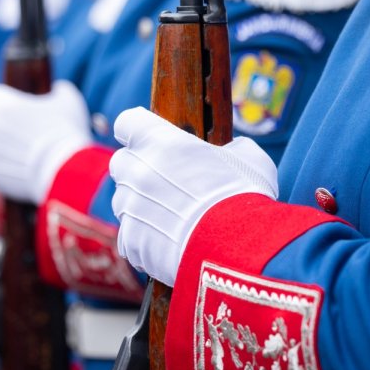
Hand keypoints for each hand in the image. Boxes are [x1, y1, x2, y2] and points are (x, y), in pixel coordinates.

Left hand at [0, 80, 91, 203]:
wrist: (65, 171)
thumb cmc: (66, 132)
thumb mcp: (70, 102)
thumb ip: (59, 90)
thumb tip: (58, 88)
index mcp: (2, 105)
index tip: (9, 110)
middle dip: (1, 129)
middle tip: (24, 137)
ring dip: (2, 152)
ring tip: (27, 157)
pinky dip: (6, 173)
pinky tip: (25, 173)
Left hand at [110, 107, 277, 285]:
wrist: (236, 247)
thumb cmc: (244, 196)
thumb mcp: (248, 158)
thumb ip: (232, 148)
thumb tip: (233, 151)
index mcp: (160, 141)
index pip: (128, 122)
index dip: (138, 129)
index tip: (149, 138)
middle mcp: (137, 170)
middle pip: (121, 161)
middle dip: (138, 168)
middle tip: (165, 181)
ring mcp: (130, 207)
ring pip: (123, 200)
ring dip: (140, 205)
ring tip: (171, 217)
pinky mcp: (131, 241)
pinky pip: (129, 236)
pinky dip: (144, 239)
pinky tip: (170, 243)